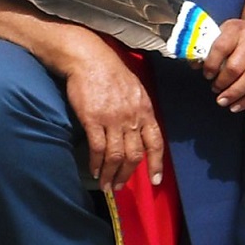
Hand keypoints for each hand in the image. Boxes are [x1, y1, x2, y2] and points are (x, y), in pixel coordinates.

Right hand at [63, 43, 163, 192]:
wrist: (88, 58)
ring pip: (116, 156)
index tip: (155, 180)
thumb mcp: (134, 89)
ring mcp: (112, 119)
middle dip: (128, 174)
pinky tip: (94, 170)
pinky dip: (96, 163)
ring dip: (111, 174)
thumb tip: (137, 130)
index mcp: (145, 109)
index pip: (156, 142)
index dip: (156, 163)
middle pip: (134, 154)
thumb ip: (138, 110)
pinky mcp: (93, 120)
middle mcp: (132, 117)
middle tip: (119, 186)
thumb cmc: (109, 71)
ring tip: (106, 185)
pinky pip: (98, 148)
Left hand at [198, 17, 244, 111]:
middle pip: (235, 68)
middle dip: (221, 82)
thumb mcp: (227, 30)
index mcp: (237, 30)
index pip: (220, 48)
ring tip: (222, 101)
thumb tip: (194, 64)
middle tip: (214, 88)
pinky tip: (236, 106)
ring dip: (233, 94)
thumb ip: (211, 45)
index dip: (211, 64)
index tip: (206, 75)